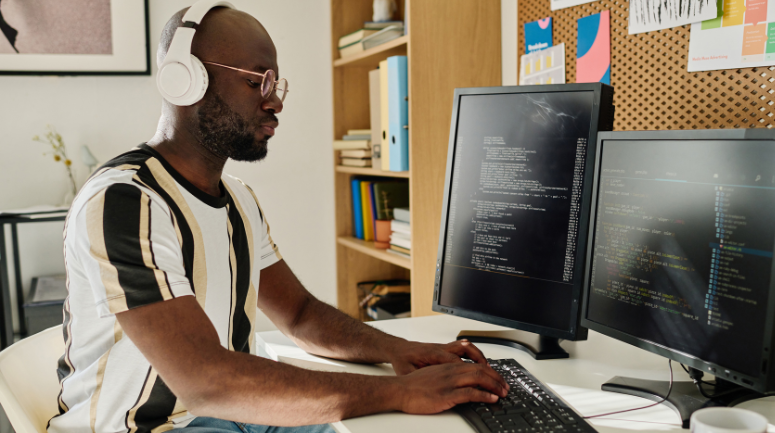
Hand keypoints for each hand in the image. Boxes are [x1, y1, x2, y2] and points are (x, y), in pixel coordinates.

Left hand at [388, 339, 488, 374]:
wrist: (399, 349)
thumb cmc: (402, 360)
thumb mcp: (406, 371)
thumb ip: (418, 378)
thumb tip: (427, 388)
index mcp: (431, 354)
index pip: (453, 360)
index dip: (466, 370)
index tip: (476, 380)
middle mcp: (440, 349)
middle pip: (465, 351)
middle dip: (480, 362)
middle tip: (491, 375)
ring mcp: (444, 348)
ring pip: (467, 347)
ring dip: (480, 357)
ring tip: (490, 370)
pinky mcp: (446, 349)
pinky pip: (464, 349)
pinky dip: (474, 355)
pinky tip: (480, 365)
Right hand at [395, 362, 509, 413]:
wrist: (399, 390)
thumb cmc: (412, 385)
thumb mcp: (433, 376)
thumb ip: (447, 377)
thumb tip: (460, 383)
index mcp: (448, 366)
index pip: (475, 365)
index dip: (489, 372)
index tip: (497, 379)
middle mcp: (451, 371)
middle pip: (480, 370)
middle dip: (497, 378)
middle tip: (505, 387)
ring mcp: (449, 382)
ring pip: (478, 378)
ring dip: (494, 385)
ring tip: (503, 393)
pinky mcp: (446, 395)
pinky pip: (469, 393)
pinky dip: (484, 395)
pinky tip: (491, 399)